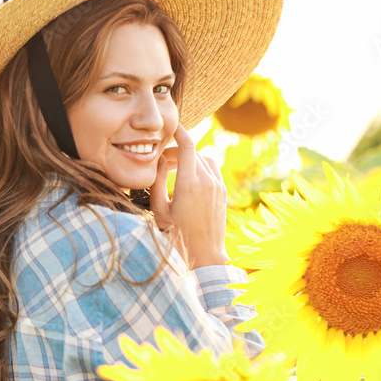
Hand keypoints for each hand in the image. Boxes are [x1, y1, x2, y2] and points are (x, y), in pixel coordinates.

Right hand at [149, 124, 228, 268]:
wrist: (204, 254)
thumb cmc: (176, 234)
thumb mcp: (159, 209)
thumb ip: (157, 181)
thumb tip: (158, 160)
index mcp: (189, 185)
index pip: (186, 146)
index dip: (179, 131)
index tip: (170, 126)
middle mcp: (206, 182)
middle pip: (192, 151)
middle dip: (177, 150)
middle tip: (162, 161)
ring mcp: (217, 186)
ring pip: (203, 158)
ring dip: (189, 158)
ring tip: (174, 169)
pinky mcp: (223, 191)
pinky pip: (212, 168)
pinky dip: (200, 165)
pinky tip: (189, 176)